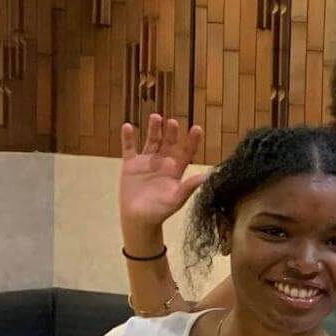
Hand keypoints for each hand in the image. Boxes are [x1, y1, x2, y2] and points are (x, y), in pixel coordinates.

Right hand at [120, 114, 206, 232]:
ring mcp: (146, 162)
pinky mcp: (131, 165)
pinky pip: (129, 148)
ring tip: (156, 117)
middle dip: (171, 132)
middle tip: (173, 122)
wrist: (139, 218)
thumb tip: (207, 176)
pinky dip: (128, 138)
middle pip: (169, 143)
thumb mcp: (176, 199)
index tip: (197, 128)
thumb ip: (189, 187)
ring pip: (151, 141)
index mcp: (176, 170)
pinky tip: (128, 127)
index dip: (192, 141)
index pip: (186, 152)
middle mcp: (163, 163)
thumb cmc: (160, 211)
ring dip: (154, 130)